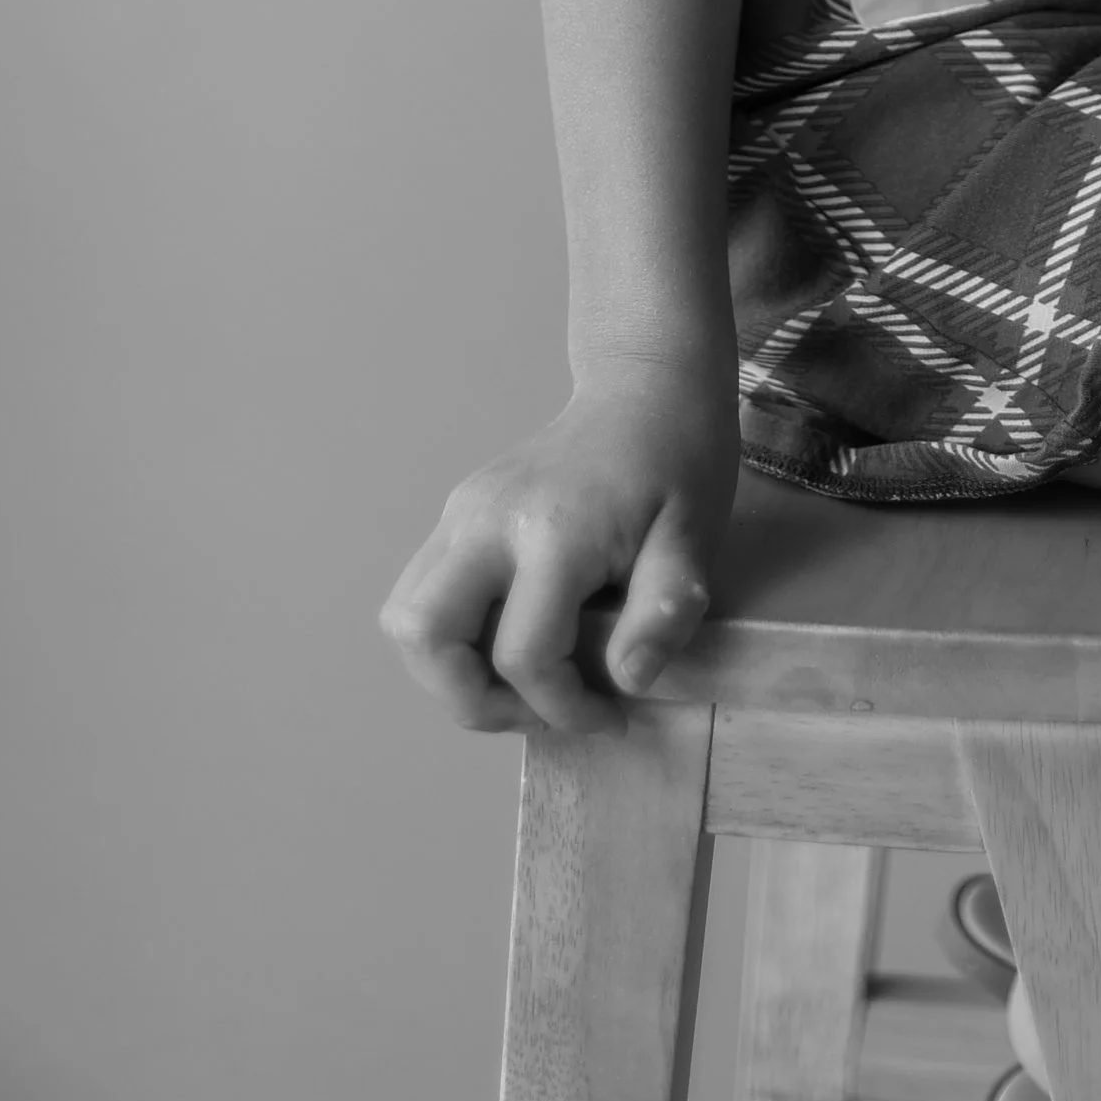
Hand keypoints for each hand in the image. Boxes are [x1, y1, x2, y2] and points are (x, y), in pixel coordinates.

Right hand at [380, 360, 739, 737]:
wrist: (647, 384)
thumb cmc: (680, 459)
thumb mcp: (696, 535)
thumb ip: (665, 610)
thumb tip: (628, 679)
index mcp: (554, 529)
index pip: (523, 655)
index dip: (563, 709)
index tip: (612, 715)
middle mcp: (489, 518)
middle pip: (425, 635)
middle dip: (473, 701)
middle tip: (539, 710)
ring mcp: (463, 511)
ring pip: (404, 618)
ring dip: (449, 674)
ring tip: (520, 686)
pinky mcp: (458, 512)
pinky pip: (421, 592)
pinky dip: (450, 639)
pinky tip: (511, 640)